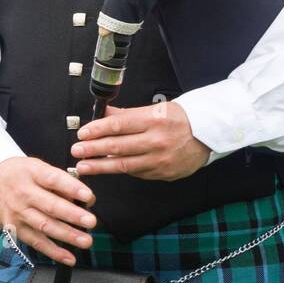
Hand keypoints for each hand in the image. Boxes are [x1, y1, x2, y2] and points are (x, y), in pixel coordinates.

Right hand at [0, 156, 96, 265]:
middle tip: (91, 221)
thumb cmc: (21, 173)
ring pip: (45, 227)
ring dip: (67, 236)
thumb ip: (61, 181)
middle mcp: (23, 193)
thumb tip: (85, 199)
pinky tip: (69, 257)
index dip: (72, 188)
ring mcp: (17, 213)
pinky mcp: (14, 229)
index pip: (53, 179)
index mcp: (32, 172)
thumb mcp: (38, 166)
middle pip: (50, 206)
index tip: (88, 196)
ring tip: (86, 241)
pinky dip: (53, 252)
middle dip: (73, 215)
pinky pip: (36, 242)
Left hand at [70, 100, 210, 180]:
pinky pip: (137, 172)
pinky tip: (108, 168)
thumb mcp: (155, 109)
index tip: (82, 133)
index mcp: (154, 120)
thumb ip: (128, 114)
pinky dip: (121, 170)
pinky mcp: (163, 173)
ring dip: (100, 166)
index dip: (97, 130)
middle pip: (118, 146)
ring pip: (124, 165)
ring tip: (84, 166)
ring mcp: (160, 160)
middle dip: (93, 150)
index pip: (118, 125)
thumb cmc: (181, 118)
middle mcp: (157, 141)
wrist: (208, 134)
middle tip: (76, 151)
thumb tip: (103, 113)